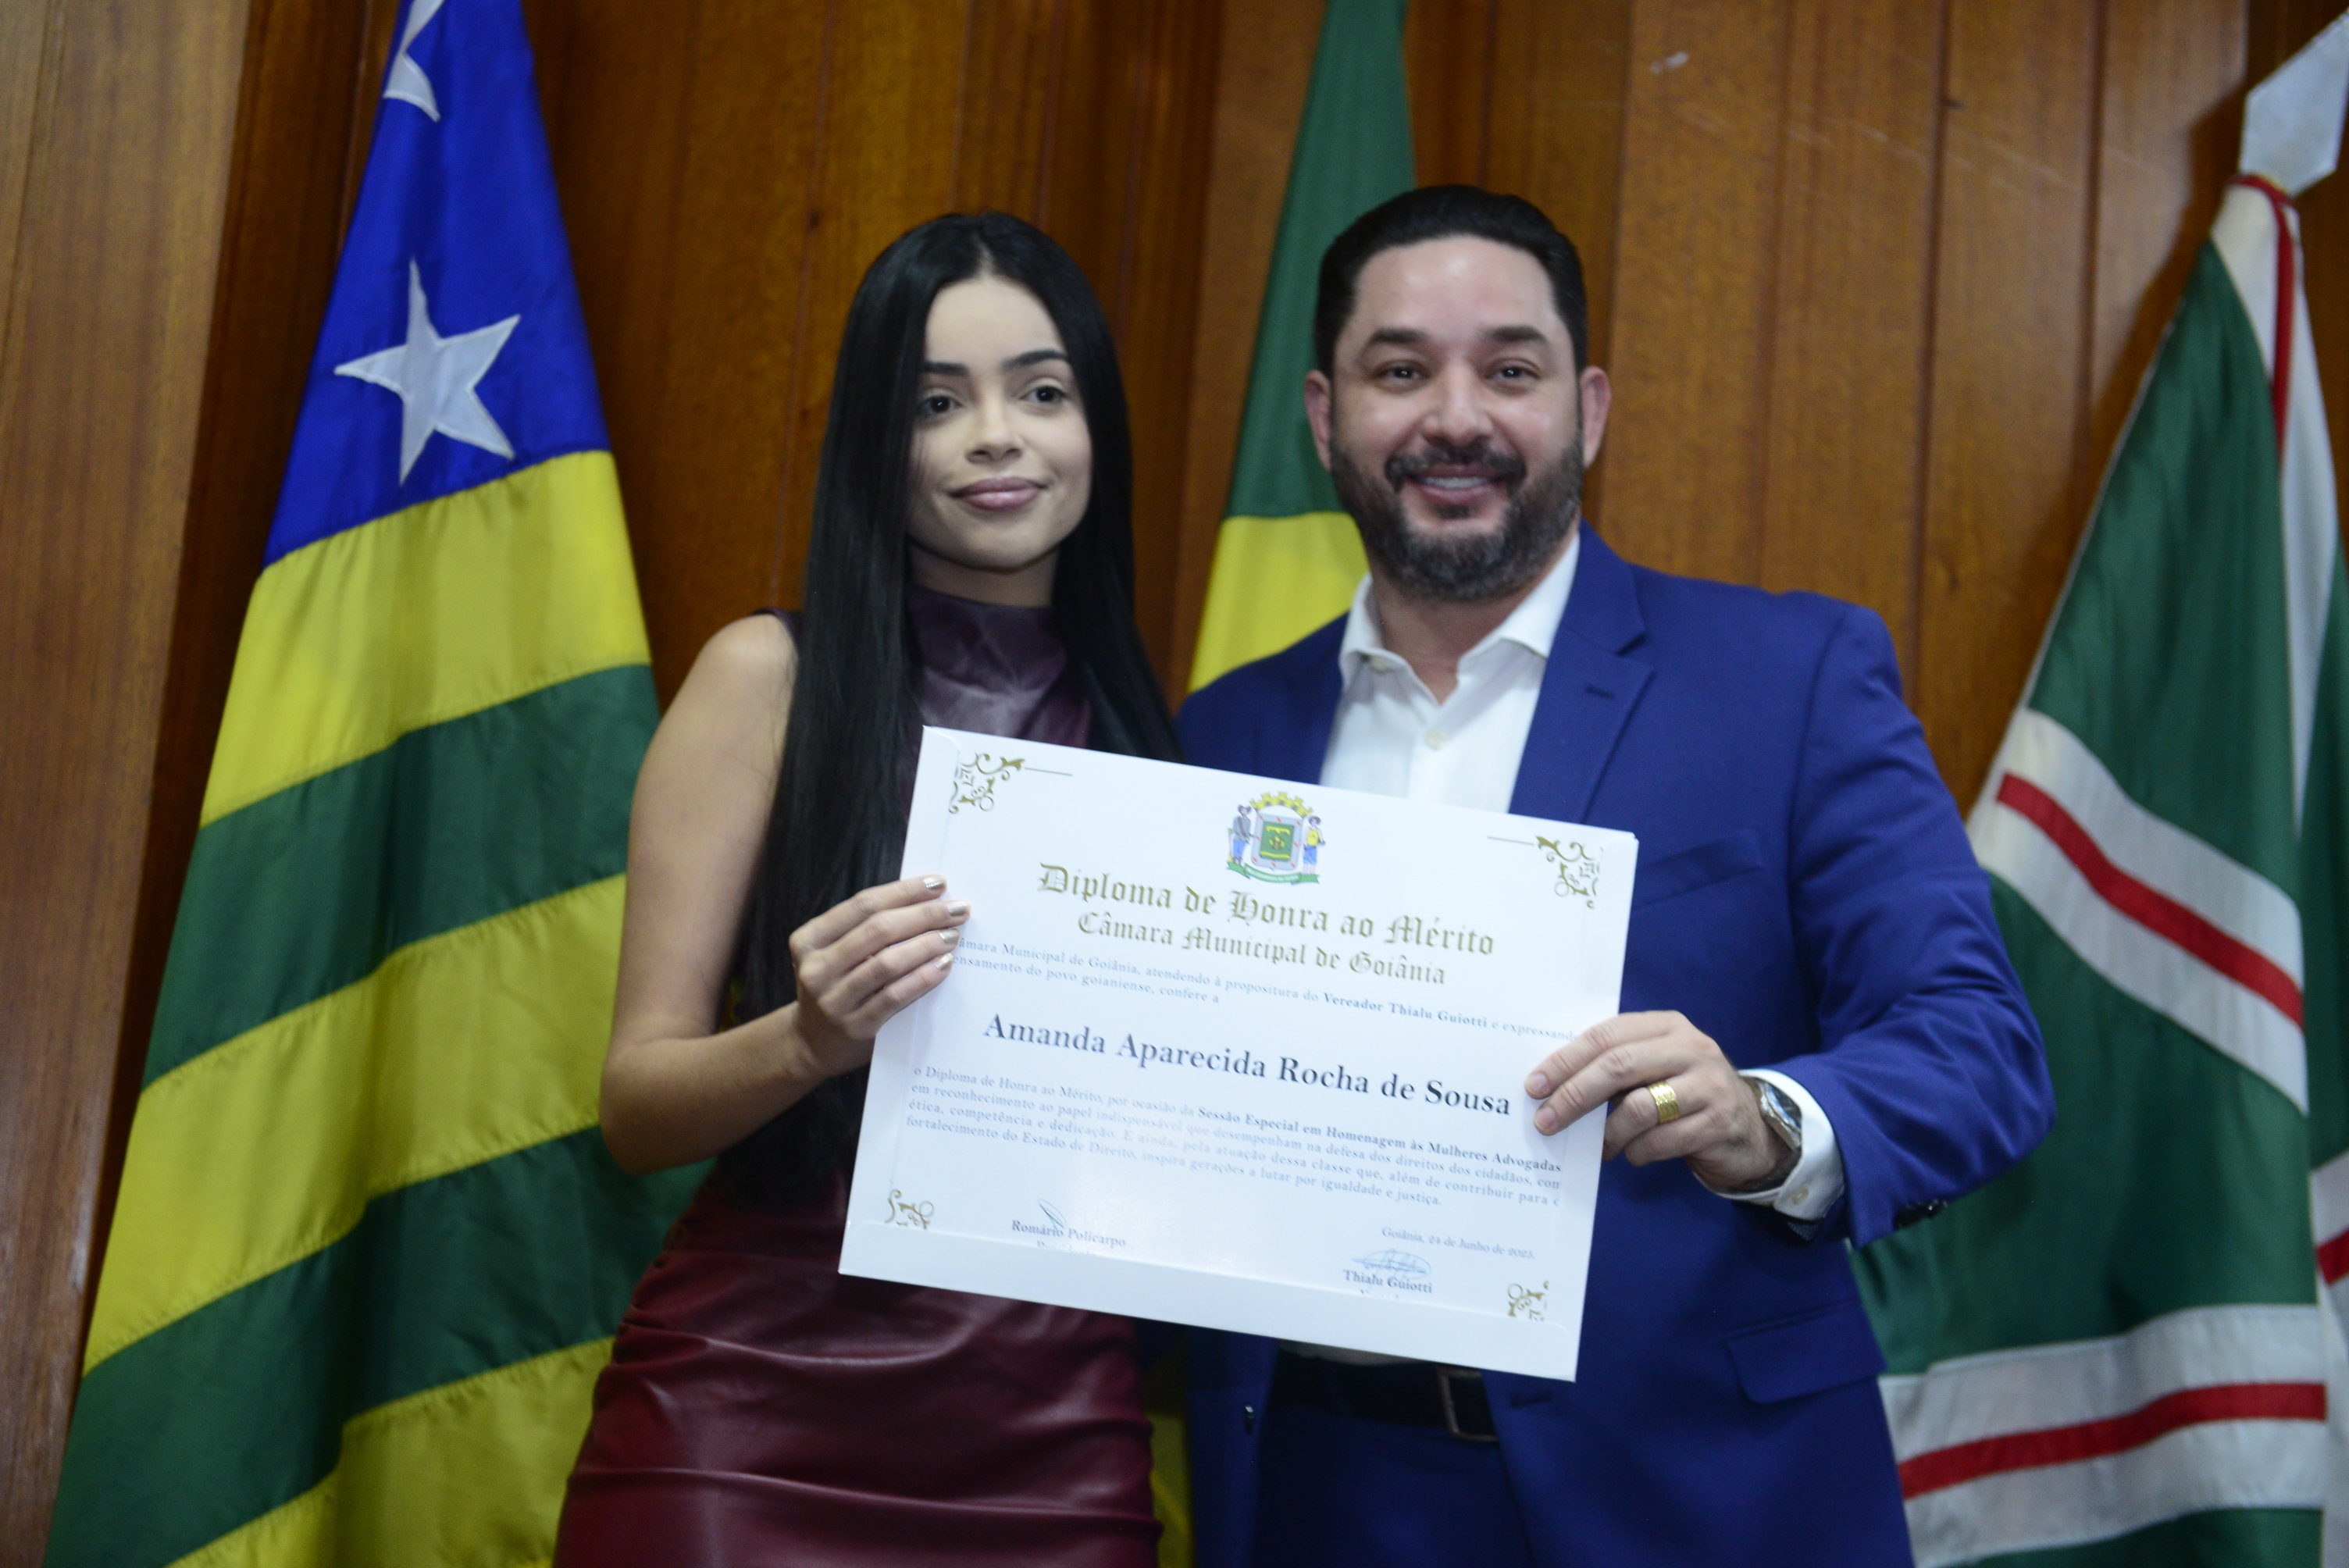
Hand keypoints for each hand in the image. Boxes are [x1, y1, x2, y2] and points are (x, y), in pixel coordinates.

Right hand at [785, 875, 968, 1078]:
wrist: (812, 1045)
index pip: (863, 905)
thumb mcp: (835, 953)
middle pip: (878, 929)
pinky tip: (944, 965)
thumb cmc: (836, 987)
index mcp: (810, 939)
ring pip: (887, 962)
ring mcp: (834, 1000)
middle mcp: (816, 967)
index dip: (904, 891)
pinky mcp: (856, 1026)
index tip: (938, 883)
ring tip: (953, 935)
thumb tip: (926, 900)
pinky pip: (895, 996)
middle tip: (957, 909)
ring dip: (926, 944)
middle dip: (924, 914)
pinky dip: (923, 977)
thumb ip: (866, 929)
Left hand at [1523, 1012, 1794, 1191]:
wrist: (1747, 1128)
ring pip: (1640, 1107)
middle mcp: (1691, 1048)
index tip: (1534, 1086)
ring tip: (1600, 1147)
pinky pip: (1663, 1140)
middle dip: (1575, 1095)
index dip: (1566, 1060)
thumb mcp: (1653, 1068)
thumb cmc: (1682, 1094)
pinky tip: (1633, 1154)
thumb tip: (1551, 1088)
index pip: (1606, 1035)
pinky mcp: (1720, 1122)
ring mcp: (1709, 1084)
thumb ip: (1614, 1068)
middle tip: (1547, 1120)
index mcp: (1666, 1026)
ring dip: (1609, 1133)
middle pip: (1619, 1066)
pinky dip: (1638, 1152)